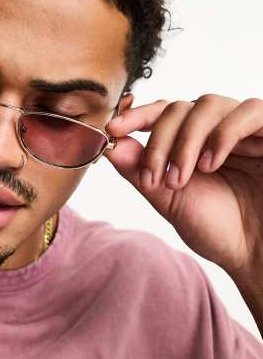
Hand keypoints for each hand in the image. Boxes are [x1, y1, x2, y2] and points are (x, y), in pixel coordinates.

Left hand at [104, 95, 262, 280]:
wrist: (257, 254)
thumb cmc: (218, 230)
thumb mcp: (170, 199)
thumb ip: (141, 170)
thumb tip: (109, 144)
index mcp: (193, 143)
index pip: (162, 114)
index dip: (136, 116)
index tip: (112, 129)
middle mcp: (218, 130)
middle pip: (179, 107)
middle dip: (159, 142)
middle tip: (155, 178)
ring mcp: (247, 130)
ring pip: (208, 104)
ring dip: (186, 141)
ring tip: (181, 179)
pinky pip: (250, 110)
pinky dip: (224, 133)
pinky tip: (211, 164)